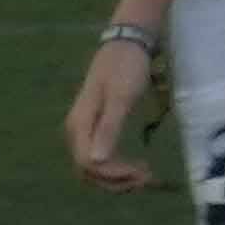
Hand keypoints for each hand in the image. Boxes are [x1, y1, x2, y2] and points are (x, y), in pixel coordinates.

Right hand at [66, 23, 161, 189]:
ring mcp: (84, 129)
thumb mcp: (121, 97)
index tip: (142, 173)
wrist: (127, 43)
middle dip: (115, 180)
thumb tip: (96, 161)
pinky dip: (115, 167)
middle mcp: (76, 130)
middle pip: (87, 170)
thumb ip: (108, 128)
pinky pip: (99, 156)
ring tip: (143, 177)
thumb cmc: (126, 67)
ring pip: (92, 167)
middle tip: (148, 179)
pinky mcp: (95, 126)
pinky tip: (134, 168)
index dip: (114, 175)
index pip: (88, 164)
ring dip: (115, 177)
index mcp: (79, 124)